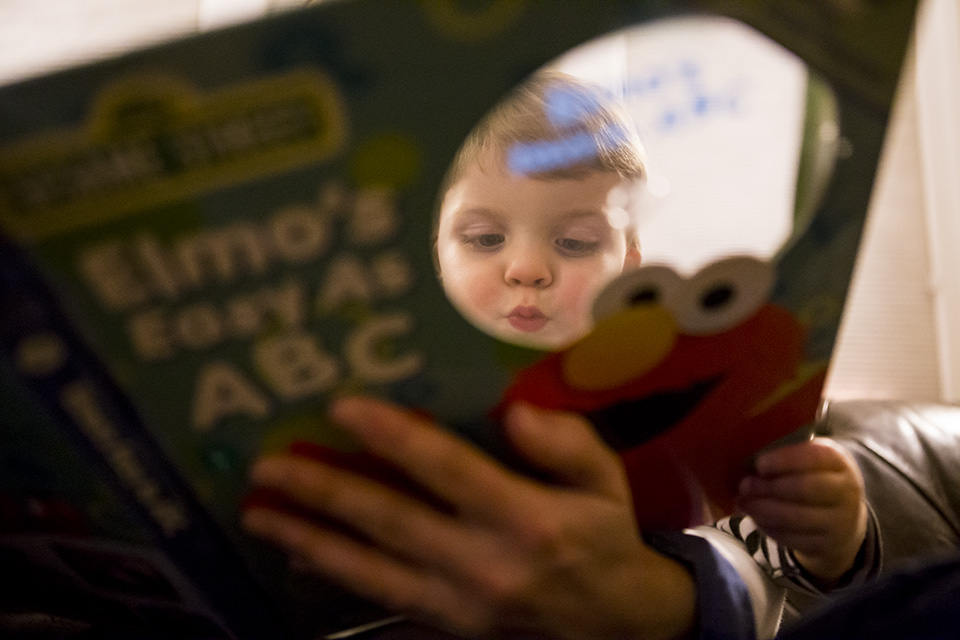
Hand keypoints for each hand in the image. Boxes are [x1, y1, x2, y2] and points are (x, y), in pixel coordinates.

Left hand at [242, 397, 694, 639]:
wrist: (618, 623)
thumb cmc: (604, 535)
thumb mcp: (605, 481)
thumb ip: (566, 443)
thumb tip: (514, 413)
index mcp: (527, 518)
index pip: (447, 470)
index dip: (392, 437)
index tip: (341, 408)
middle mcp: (485, 563)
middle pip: (391, 521)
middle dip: (326, 491)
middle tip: (269, 466)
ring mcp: (460, 602)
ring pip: (371, 570)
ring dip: (310, 540)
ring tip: (259, 514)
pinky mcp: (448, 624)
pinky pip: (382, 600)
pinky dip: (336, 577)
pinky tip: (298, 555)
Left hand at [737, 437, 867, 584]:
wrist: (844, 519)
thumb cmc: (815, 479)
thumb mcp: (809, 461)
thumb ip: (785, 458)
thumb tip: (748, 463)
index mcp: (839, 462)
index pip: (815, 457)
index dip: (785, 460)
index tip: (759, 464)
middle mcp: (846, 492)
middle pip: (806, 489)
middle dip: (769, 487)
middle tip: (744, 485)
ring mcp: (840, 522)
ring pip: (797, 518)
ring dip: (764, 510)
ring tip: (744, 502)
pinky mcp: (826, 546)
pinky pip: (793, 538)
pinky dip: (769, 528)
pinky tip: (756, 518)